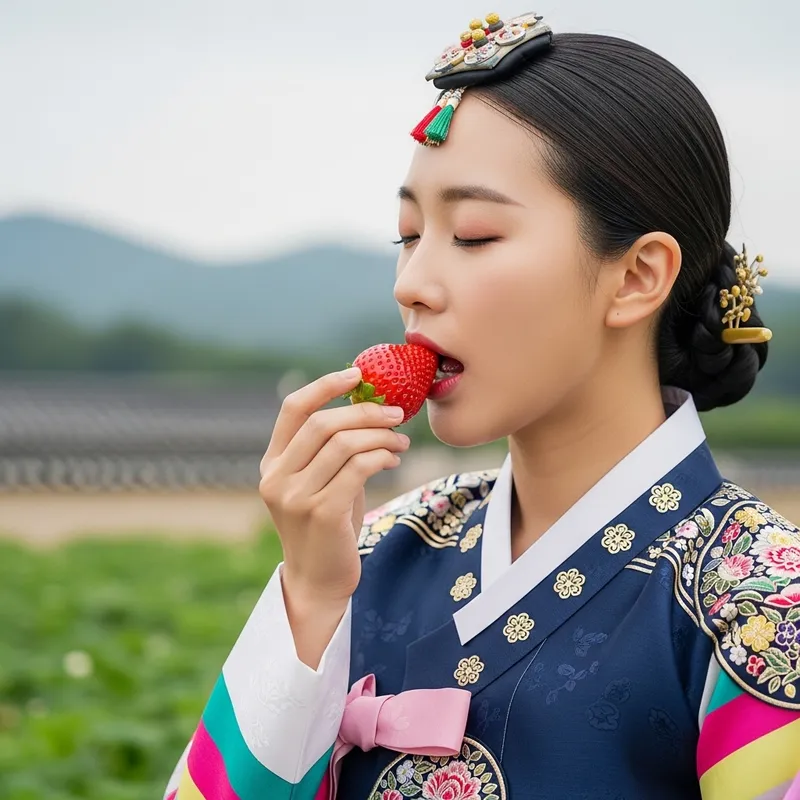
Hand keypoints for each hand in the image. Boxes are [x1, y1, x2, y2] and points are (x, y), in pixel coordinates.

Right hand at [259, 367, 409, 609]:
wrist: (320, 581)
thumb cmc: (327, 526)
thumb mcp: (320, 482)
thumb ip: (332, 449)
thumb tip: (370, 406)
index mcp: (272, 463)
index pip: (293, 409)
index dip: (326, 385)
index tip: (357, 374)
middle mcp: (277, 477)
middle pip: (323, 423)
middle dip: (365, 413)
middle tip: (396, 415)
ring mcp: (295, 497)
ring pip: (345, 445)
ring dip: (381, 437)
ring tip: (401, 443)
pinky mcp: (322, 513)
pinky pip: (358, 469)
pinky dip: (381, 457)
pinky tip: (393, 461)